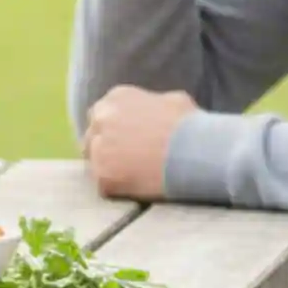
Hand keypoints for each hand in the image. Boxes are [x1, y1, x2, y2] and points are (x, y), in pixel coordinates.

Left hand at [82, 87, 198, 198]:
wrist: (195, 151)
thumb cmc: (190, 126)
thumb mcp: (172, 101)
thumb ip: (152, 105)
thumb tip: (156, 111)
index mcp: (115, 98)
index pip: (102, 115)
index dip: (114, 131)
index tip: (126, 141)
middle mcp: (101, 119)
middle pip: (92, 137)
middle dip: (106, 148)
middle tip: (125, 162)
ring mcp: (99, 148)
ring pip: (95, 161)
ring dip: (109, 168)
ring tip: (134, 176)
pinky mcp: (102, 176)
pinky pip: (104, 185)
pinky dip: (118, 189)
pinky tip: (137, 187)